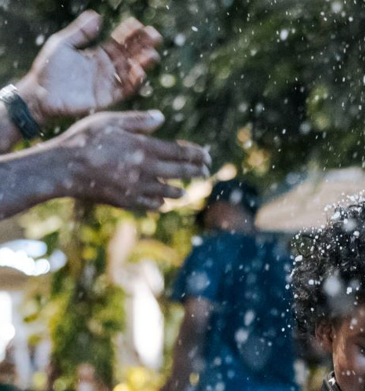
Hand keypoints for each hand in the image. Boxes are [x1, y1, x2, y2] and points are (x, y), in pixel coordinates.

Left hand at [19, 11, 161, 123]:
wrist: (41, 94)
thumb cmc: (49, 68)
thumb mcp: (63, 44)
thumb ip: (80, 32)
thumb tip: (97, 16)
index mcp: (97, 54)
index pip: (118, 42)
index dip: (129, 33)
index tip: (139, 24)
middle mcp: (106, 68)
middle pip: (129, 55)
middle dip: (143, 46)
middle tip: (155, 36)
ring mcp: (108, 83)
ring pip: (131, 72)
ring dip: (143, 63)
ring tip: (152, 55)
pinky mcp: (107, 98)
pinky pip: (125, 90)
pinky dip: (134, 82)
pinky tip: (140, 72)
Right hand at [52, 110, 209, 211]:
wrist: (64, 168)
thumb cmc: (85, 139)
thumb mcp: (110, 121)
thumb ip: (138, 121)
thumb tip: (162, 118)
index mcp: (145, 148)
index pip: (180, 152)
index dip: (197, 155)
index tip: (208, 156)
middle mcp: (147, 170)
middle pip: (180, 172)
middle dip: (196, 172)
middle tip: (206, 172)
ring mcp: (139, 188)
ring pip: (169, 192)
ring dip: (180, 191)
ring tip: (185, 190)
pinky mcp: (129, 202)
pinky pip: (152, 204)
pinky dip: (161, 203)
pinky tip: (163, 202)